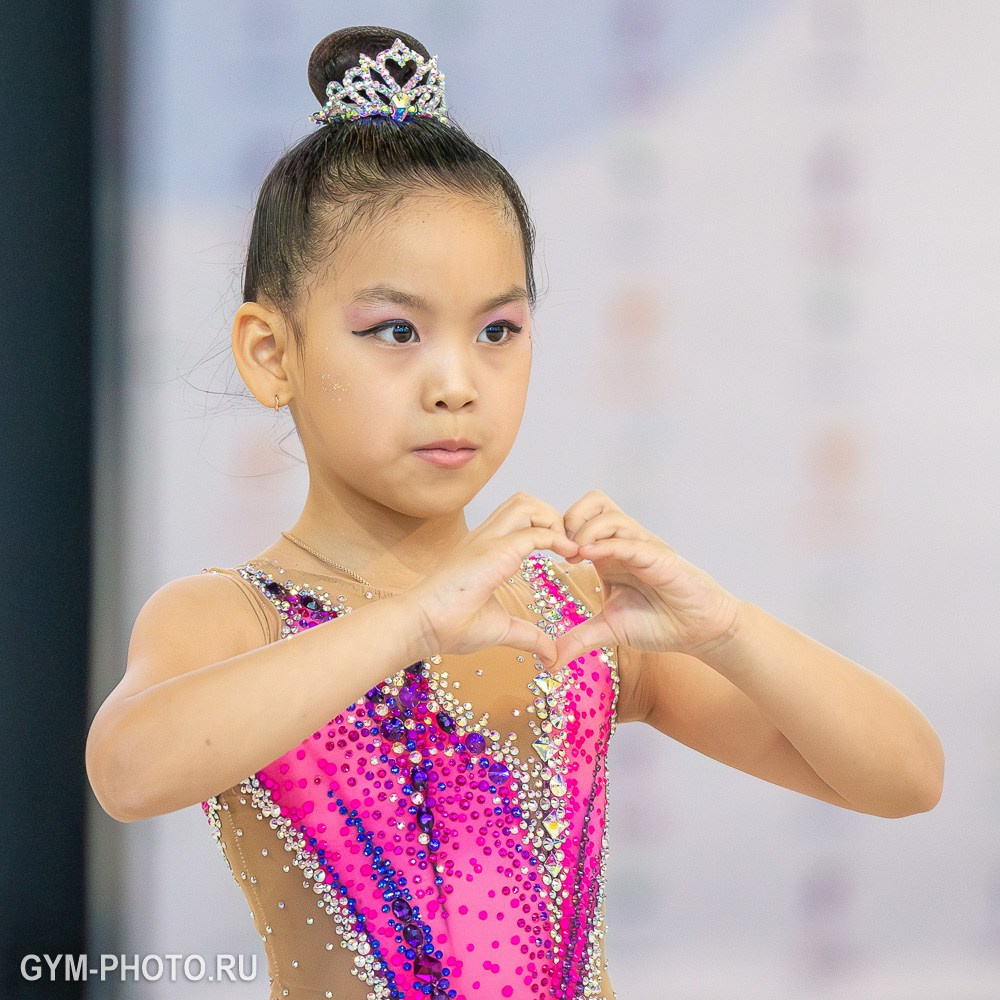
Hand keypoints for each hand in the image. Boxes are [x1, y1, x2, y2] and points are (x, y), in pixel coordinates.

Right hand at [404, 493, 578, 667]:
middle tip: (567, 547)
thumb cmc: (450, 626)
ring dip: (552, 521)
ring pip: (526, 504)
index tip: (565, 554)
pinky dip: (556, 538)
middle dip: (552, 517)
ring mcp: (487, 541)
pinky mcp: (493, 552)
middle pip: (525, 501)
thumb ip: (528, 636)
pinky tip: (567, 555)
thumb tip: (550, 656)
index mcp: (484, 549)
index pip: (519, 518)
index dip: (547, 528)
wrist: (420, 626)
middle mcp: (485, 537)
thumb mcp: (500, 628)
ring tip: (566, 548)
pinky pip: (532, 533)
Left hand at [554, 491, 741, 665]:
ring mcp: (643, 547)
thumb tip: (550, 661)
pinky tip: (590, 556)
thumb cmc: (659, 624)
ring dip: (586, 530)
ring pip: (610, 515)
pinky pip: (631, 541)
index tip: (550, 556)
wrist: (699, 632)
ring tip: (575, 556)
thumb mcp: (609, 630)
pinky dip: (608, 543)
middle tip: (561, 549)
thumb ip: (579, 639)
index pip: (580, 519)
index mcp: (608, 554)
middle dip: (569, 519)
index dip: (559, 531)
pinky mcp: (660, 557)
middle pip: (594, 502)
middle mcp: (624, 543)